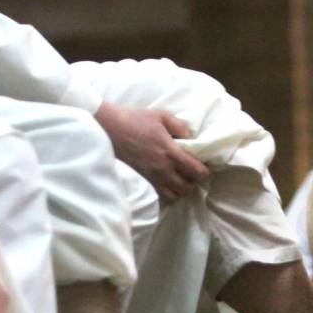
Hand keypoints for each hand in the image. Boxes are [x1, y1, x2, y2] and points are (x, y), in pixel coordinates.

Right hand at [94, 102, 209, 203]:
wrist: (108, 128)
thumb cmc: (135, 119)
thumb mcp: (162, 116)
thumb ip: (180, 126)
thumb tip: (191, 138)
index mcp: (170, 153)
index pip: (196, 171)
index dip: (204, 172)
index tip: (204, 167)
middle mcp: (162, 169)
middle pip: (186, 188)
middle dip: (193, 182)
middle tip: (191, 173)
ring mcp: (150, 178)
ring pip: (173, 196)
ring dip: (180, 190)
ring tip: (179, 180)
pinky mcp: (140, 181)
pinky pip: (158, 196)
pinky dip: (166, 194)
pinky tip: (166, 184)